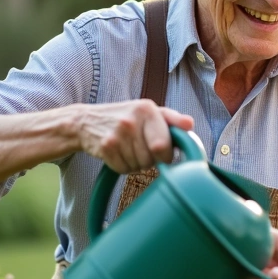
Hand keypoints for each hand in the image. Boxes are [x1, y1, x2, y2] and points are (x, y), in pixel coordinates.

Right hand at [73, 100, 193, 172]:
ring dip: (136, 163)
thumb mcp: (148, 111)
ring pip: (139, 166)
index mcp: (147, 109)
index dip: (166, 154)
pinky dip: (123, 166)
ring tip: (128, 148)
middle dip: (150, 159)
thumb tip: (190, 124)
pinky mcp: (105, 148)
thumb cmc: (124, 117)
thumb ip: (171, 118)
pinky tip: (118, 153)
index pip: (163, 145)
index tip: (162, 151)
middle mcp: (131, 120)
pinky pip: (124, 169)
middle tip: (141, 147)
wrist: (86, 121)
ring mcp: (116, 135)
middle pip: (151, 159)